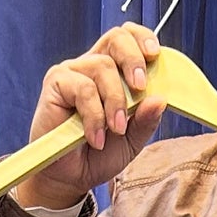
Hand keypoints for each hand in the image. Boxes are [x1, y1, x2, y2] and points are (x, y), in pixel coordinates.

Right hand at [14, 24, 167, 211]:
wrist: (69, 178)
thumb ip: (145, 120)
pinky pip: (83, 88)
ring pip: (103, 67)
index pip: (127, 38)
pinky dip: (95, 115)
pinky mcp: (56, 84)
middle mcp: (91, 66)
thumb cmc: (98, 156)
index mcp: (112, 71)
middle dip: (133, 60)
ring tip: (115, 130)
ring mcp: (72, 72)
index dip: (142, 39)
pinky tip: (95, 137)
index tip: (154, 55)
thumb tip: (160, 99)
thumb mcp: (131, 140)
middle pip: (116, 38)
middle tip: (140, 89)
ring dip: (115, 101)